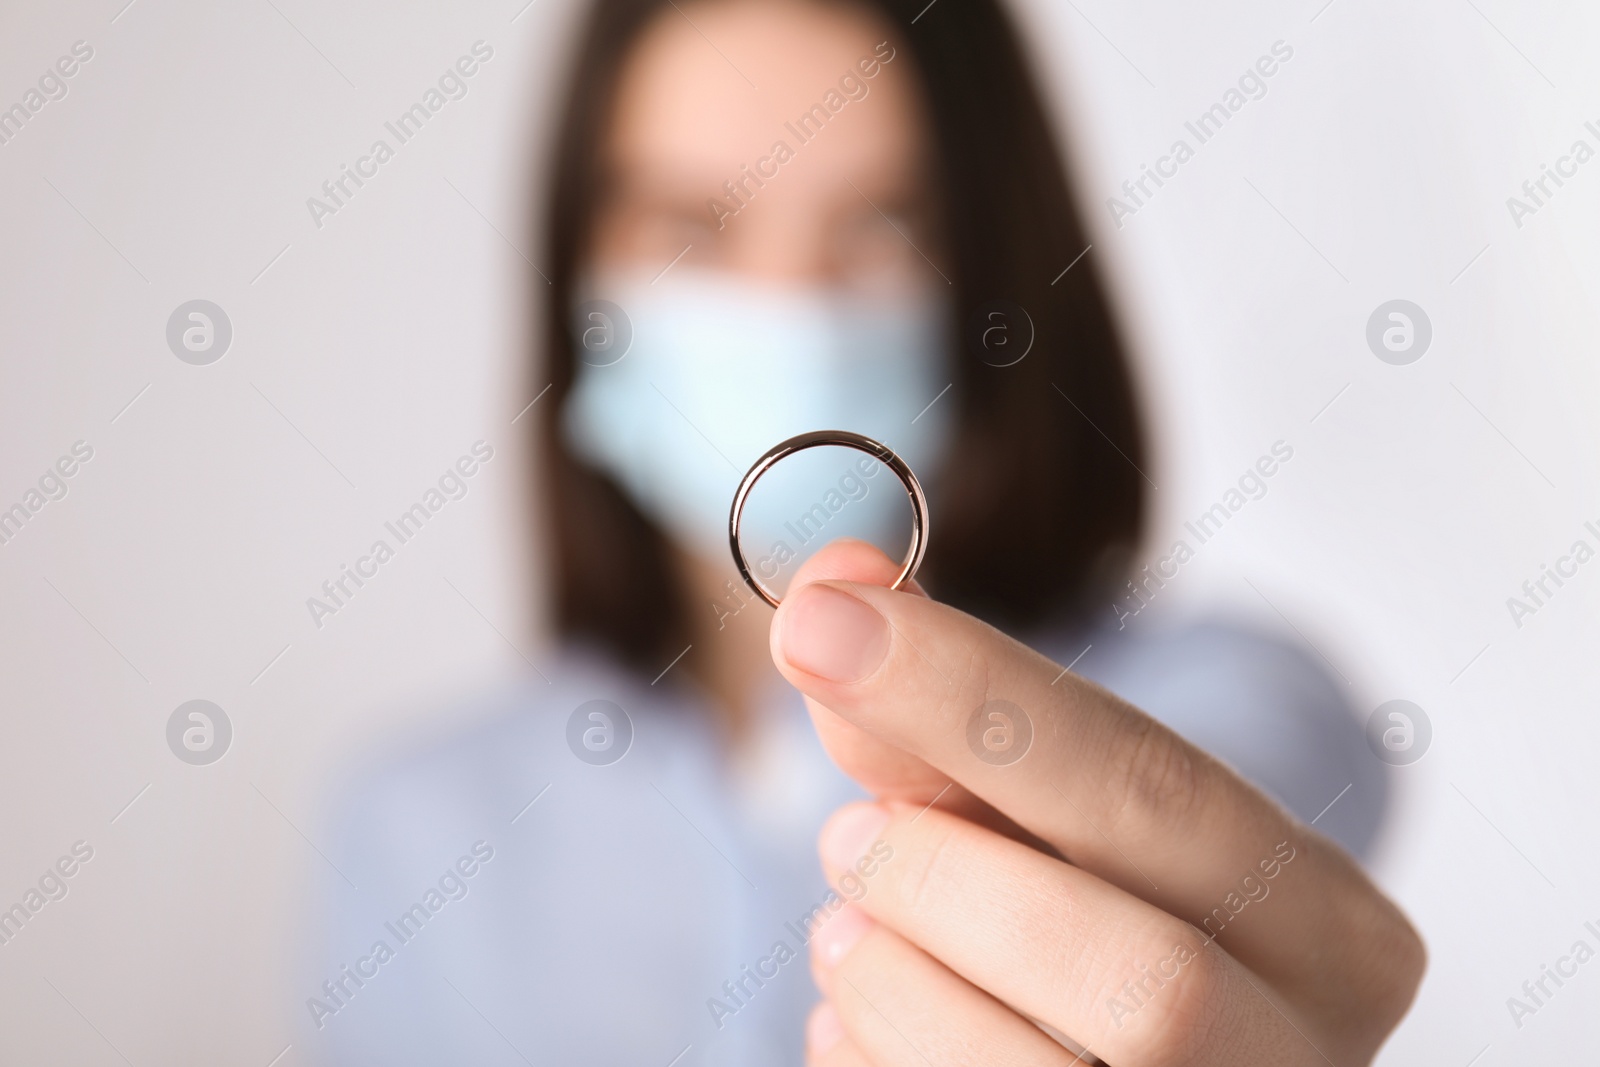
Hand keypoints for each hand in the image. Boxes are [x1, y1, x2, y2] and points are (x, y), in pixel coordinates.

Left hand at [768, 540, 1424, 1065]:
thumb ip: (944, 720)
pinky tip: (871, 1016)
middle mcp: (1297, 1057)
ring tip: (851, 930)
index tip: (822, 625)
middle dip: (947, 883)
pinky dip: (866, 1052)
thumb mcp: (1039, 812)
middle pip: (1140, 981)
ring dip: (890, 980)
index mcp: (1327, 927)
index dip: (975, 700)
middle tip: (847, 834)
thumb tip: (829, 597)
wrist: (1107, 1054)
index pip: (1161, 791)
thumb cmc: (1081, 913)